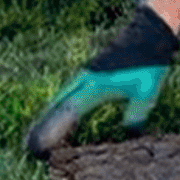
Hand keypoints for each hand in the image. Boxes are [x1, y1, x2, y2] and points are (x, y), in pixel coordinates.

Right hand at [25, 5, 178, 154]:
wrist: (149, 31)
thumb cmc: (148, 62)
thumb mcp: (146, 94)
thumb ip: (135, 117)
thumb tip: (129, 140)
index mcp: (95, 86)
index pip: (66, 113)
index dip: (51, 131)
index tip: (40, 148)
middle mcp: (85, 80)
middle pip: (56, 106)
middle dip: (43, 126)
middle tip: (30, 146)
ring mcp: (86, 74)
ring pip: (61, 98)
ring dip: (49, 115)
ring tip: (39, 133)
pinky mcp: (91, 71)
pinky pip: (69, 92)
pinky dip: (60, 106)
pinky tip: (62, 113)